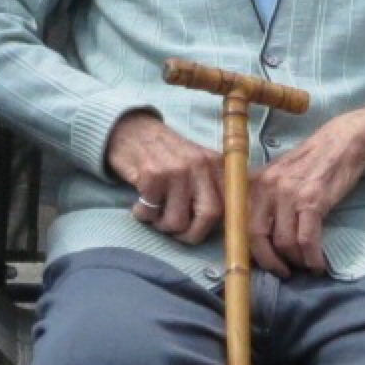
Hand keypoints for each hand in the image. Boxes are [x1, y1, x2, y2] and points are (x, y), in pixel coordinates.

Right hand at [106, 110, 222, 244]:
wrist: (132, 130)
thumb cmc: (167, 155)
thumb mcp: (198, 162)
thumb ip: (214, 186)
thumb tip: (228, 222)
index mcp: (216, 163)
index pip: (231, 203)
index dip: (219, 224)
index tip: (203, 230)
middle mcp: (200, 165)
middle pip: (209, 215)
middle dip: (192, 234)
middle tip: (178, 233)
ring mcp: (176, 170)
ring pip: (177, 220)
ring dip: (163, 225)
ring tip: (156, 215)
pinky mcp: (152, 175)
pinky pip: (150, 212)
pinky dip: (143, 214)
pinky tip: (141, 205)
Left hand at [244, 104, 364, 273]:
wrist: (343, 141)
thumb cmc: (312, 161)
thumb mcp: (279, 174)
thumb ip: (265, 198)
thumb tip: (257, 233)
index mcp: (255, 182)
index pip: (240, 222)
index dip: (248, 248)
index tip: (261, 262)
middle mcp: (267, 187)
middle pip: (257, 237)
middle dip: (270, 261)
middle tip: (283, 272)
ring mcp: (288, 194)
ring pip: (283, 242)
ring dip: (295, 261)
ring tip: (305, 265)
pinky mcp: (312, 201)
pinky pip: (307, 240)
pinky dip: (312, 257)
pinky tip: (318, 264)